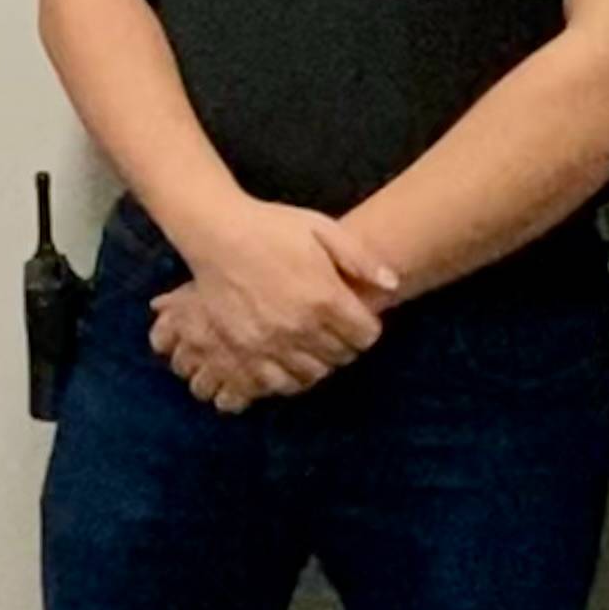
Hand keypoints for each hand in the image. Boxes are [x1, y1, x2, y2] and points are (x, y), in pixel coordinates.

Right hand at [148, 199, 397, 410]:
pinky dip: (288, 377)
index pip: (366, 336)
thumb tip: (392, 285)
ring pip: (312, 374)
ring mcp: (270, 344)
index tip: (358, 318)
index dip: (367, 327)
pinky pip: (276, 383)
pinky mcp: (243, 352)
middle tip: (335, 330)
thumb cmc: (272, 227)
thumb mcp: (323, 228)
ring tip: (313, 345)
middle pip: (341, 356)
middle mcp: (300, 327)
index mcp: (325, 297)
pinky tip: (288, 360)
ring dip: (319, 362)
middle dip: (345, 344)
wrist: (216, 234)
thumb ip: (361, 258)